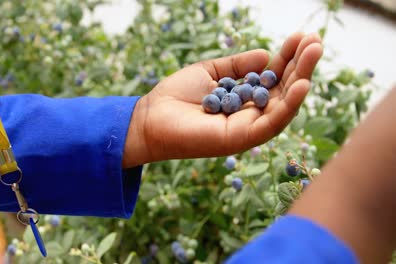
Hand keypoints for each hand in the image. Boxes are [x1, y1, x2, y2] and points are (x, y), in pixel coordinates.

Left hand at [123, 32, 322, 167]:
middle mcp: (250, 115)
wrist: (150, 117)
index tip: (301, 36)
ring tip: (313, 52)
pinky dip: (289, 104)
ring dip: (301, 78)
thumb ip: (239, 65)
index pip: (273, 78)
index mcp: (243, 99)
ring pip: (283, 105)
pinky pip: (272, 123)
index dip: (287, 57)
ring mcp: (247, 128)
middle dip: (300, 65)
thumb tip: (267, 55)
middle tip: (316, 40)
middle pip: (283, 91)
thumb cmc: (176, 95)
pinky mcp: (241, 139)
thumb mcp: (211, 72)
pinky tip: (302, 83)